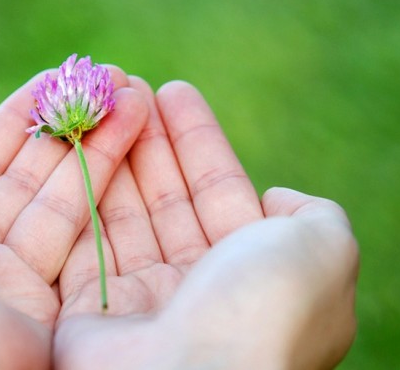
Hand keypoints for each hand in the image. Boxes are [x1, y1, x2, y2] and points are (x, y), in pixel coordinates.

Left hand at [0, 68, 148, 368]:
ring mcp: (6, 283)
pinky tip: (124, 137)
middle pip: (27, 179)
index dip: (19, 120)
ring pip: (60, 203)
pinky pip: (79, 239)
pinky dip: (101, 185)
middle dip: (67, 130)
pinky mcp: (46, 308)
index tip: (55, 83)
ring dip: (96, 148)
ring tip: (130, 97)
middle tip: (105, 84)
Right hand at [54, 80, 358, 368]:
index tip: (173, 91)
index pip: (221, 193)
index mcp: (252, 276)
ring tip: (102, 106)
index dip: (198, 142)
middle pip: (168, 200)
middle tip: (127, 88)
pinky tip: (75, 153)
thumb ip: (314, 216)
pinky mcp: (91, 312)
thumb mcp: (323, 250)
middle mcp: (197, 290)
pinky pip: (83, 244)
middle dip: (150, 142)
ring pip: (124, 216)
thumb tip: (275, 200)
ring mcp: (143, 302)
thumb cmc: (262, 310)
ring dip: (114, 159)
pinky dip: (79, 198)